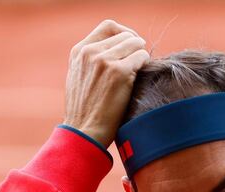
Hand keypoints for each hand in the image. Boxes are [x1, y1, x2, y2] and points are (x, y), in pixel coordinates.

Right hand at [63, 20, 149, 147]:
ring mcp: (104, 61)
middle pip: (124, 34)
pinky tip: (142, 76)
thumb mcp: (79, 79)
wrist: (84, 132)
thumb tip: (115, 53)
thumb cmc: (85, 112)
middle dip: (136, 46)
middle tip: (140, 61)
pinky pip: (141, 57)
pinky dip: (146, 63)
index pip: (108, 26)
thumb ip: (91, 62)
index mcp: (79, 51)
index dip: (125, 33)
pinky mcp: (119, 72)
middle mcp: (90, 52)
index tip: (131, 46)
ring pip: (135, 43)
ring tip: (141, 69)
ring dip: (142, 54)